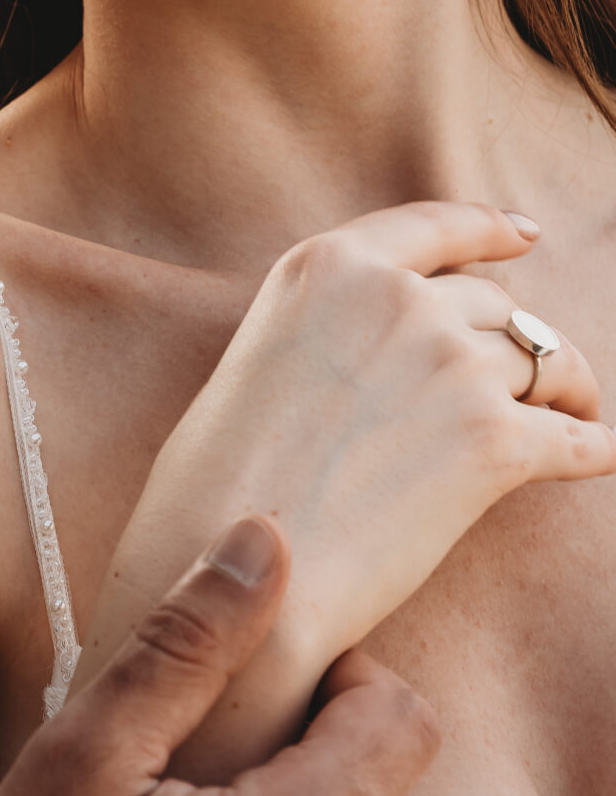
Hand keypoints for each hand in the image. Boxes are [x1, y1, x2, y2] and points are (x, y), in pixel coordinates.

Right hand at [70, 200, 615, 780]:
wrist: (228, 569)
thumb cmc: (218, 484)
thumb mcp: (261, 358)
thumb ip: (328, 329)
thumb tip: (385, 356)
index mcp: (329, 266)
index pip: (434, 226)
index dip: (490, 228)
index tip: (525, 236)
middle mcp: (397, 299)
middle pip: (497, 306)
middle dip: (520, 341)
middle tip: (535, 379)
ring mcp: (451, 365)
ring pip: (547, 364)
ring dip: (565, 393)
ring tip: (571, 419)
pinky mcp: (495, 442)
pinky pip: (578, 440)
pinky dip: (593, 449)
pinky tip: (597, 458)